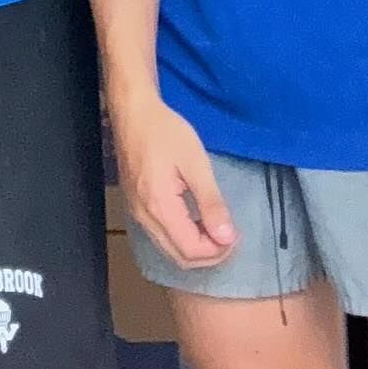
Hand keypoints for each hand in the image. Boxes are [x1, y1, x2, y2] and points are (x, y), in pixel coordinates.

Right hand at [112, 92, 238, 269]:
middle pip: (179, 256)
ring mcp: (137, 212)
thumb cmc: (165, 132)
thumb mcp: (195, 163)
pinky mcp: (135, 205)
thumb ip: (211, 202)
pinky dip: (181, 237)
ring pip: (169, 249)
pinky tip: (195, 219)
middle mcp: (144, 216)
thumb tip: (226, 237)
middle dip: (208, 254)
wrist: (132, 112)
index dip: (218, 250)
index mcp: (159, 206)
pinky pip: (160, 235)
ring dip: (195, 247)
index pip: (191, 250)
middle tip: (228, 234)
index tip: (235, 232)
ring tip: (215, 227)